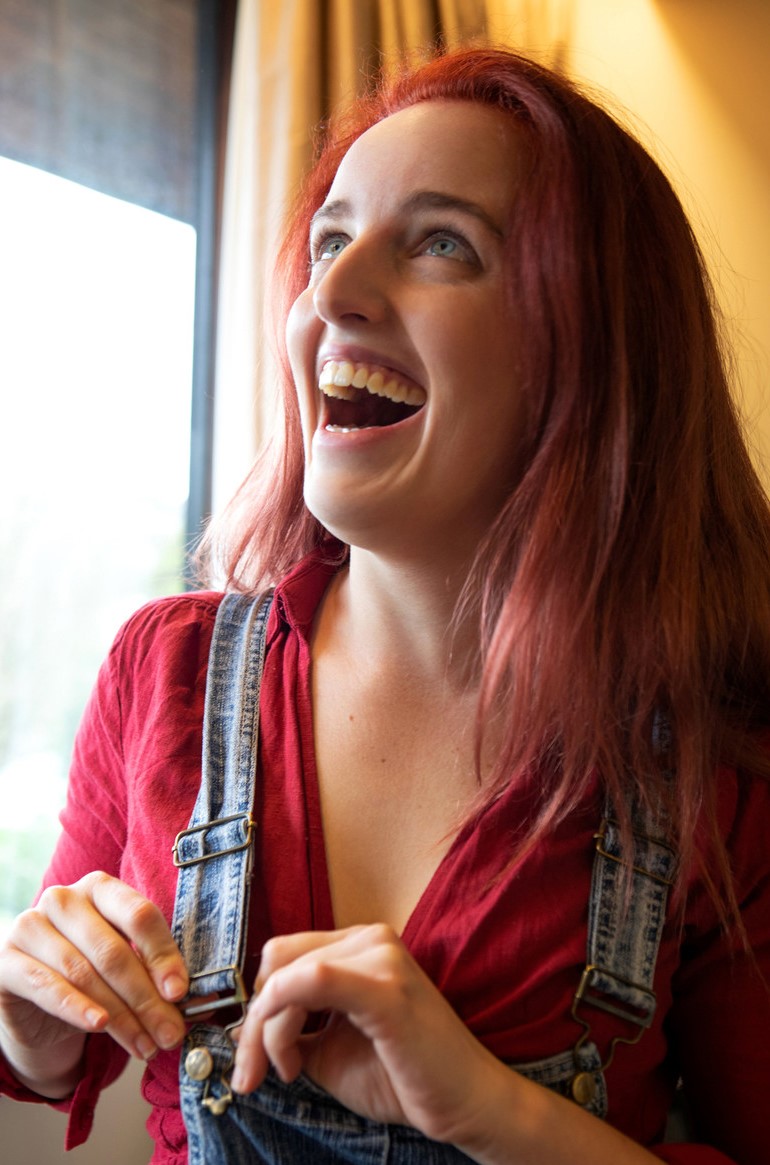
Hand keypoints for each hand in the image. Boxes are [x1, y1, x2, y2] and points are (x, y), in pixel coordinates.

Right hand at [0, 872, 188, 1096]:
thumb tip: (195, 1000)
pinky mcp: (6, 961)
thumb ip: (155, 974)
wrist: (36, 998)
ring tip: (145, 1044)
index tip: (179, 993)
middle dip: (146, 998)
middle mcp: (63, 899)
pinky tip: (100, 1025)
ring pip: (84, 974)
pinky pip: (47, 986)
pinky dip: (77, 1009)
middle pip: (113, 950)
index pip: (139, 915)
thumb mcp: (127, 965)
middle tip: (169, 1032)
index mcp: (100, 887)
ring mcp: (30, 926)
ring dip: (120, 1015)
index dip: (163, 956)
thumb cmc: (91, 972)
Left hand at [231, 924, 504, 1146]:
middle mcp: (371, 937)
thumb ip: (293, 1025)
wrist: (467, 1103)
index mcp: (361, 944)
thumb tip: (244, 1025)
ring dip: (267, 1031)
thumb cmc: (404, 1077)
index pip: (284, 955)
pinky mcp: (385, 986)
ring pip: (287, 975)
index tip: (254, 1057)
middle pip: (278, 959)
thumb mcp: (332, 1046)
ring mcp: (381, 956)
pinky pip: (312, 982)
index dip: (258, 1004)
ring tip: (285, 1071)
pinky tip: (292, 1063)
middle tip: (259, 1070)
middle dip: (256, 1019)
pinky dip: (282, 1025)